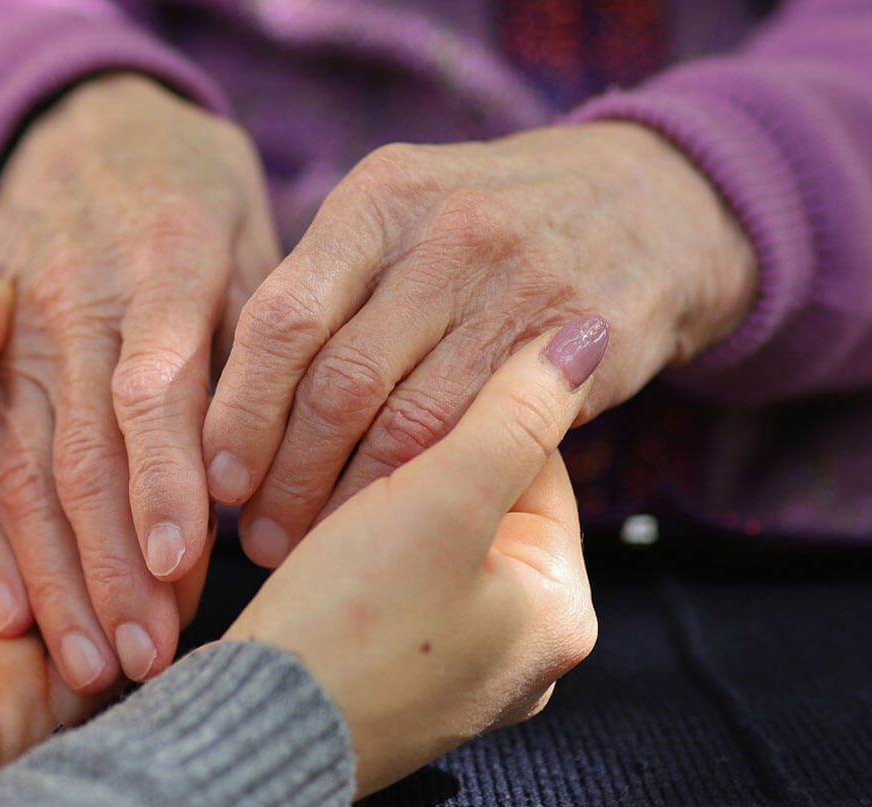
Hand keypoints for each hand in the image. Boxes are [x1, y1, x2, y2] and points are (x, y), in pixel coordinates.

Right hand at [0, 73, 278, 691]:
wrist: (81, 130)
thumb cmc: (195, 198)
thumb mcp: (247, 237)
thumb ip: (261, 344)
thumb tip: (277, 464)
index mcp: (160, 270)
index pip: (156, 389)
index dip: (165, 479)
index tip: (187, 565)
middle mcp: (76, 310)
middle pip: (84, 451)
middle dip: (113, 564)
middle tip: (146, 658)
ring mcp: (16, 344)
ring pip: (25, 473)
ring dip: (56, 577)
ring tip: (89, 665)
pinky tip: (11, 616)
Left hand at [0, 283, 179, 806]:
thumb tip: (0, 288)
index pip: (61, 471)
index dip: (114, 449)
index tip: (166, 415)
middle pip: (99, 539)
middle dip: (150, 519)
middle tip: (202, 484)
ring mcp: (18, 648)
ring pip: (116, 603)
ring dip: (154, 580)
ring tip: (197, 548)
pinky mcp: (28, 708)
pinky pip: (106, 674)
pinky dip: (142, 640)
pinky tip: (175, 605)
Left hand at [203, 122, 753, 564]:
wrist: (655, 205)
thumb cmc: (490, 229)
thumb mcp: (405, 216)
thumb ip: (327, 286)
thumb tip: (221, 397)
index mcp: (383, 198)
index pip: (283, 317)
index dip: (241, 410)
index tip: (216, 477)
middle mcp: (448, 234)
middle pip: (338, 382)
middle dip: (286, 474)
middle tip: (257, 532)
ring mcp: (520, 288)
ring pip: (409, 427)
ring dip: (350, 502)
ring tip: (311, 543)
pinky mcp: (580, 348)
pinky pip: (484, 442)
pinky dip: (429, 495)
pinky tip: (395, 527)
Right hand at [224, 319, 606, 795]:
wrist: (251, 731)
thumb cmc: (351, 626)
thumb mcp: (444, 499)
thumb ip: (516, 411)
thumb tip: (587, 337)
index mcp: (563, 611)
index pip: (537, 464)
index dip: (466, 413)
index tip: (401, 391)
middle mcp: (524, 651)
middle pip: (483, 505)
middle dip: (417, 465)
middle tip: (353, 445)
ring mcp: (458, 672)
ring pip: (428, 543)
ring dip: (376, 505)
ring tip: (321, 497)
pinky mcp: (394, 681)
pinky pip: (389, 589)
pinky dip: (352, 556)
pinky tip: (311, 546)